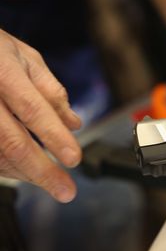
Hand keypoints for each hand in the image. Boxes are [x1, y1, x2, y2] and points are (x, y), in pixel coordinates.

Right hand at [0, 29, 81, 202]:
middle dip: (42, 171)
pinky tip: (25, 172)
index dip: (54, 137)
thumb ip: (52, 91)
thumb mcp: (26, 58)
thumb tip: (74, 124)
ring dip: (26, 174)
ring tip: (51, 183)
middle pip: (12, 142)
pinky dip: (8, 168)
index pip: (33, 109)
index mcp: (3, 72)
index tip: (74, 159)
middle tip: (66, 191)